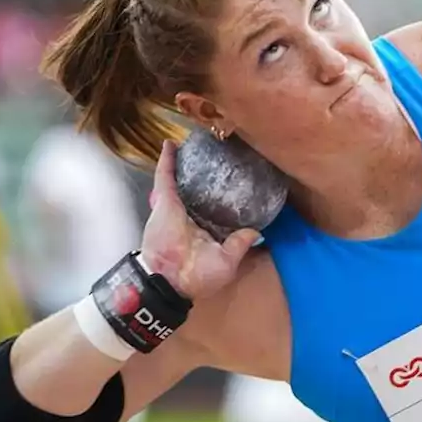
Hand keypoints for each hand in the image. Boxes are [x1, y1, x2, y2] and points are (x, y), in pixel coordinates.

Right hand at [140, 140, 261, 299]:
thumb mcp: (228, 261)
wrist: (170, 278)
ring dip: (187, 161)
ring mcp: (178, 206)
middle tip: (218, 153)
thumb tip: (256, 231)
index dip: (226, 195)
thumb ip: (240, 244)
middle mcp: (192, 216)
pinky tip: (171, 144)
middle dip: (207, 172)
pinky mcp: (165, 200)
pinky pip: (165, 175)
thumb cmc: (199, 275)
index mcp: (207, 230)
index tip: (240, 178)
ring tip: (197, 143)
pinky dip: (167, 160)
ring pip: (183, 178)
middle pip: (200, 189)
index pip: (217, 208)